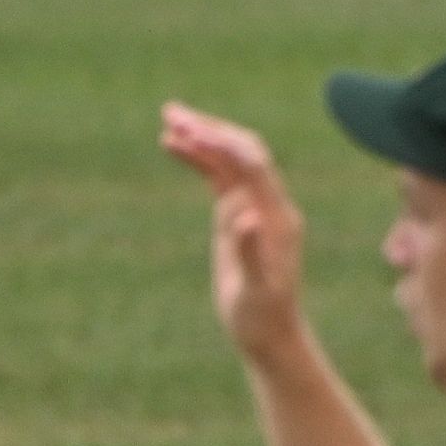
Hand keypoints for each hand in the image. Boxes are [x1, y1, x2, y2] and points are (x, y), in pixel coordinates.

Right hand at [159, 102, 310, 365]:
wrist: (270, 333)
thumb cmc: (262, 315)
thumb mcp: (256, 288)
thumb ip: (250, 251)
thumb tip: (246, 217)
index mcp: (279, 218)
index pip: (254, 167)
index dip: (223, 145)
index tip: (190, 130)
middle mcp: (271, 206)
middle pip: (243, 153)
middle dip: (210, 129)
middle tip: (171, 112)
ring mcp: (256, 209)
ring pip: (229, 162)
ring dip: (202, 137)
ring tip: (166, 118)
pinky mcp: (239, 217)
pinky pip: (220, 178)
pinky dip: (199, 159)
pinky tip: (173, 145)